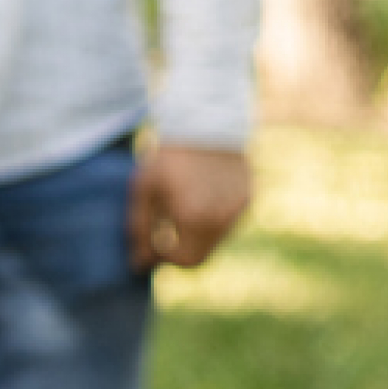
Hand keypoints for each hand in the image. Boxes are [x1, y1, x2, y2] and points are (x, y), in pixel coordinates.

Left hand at [130, 141, 251, 272]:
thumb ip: (139, 229)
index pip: (182, 261)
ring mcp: (238, 213)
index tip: (155, 235)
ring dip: (197, 234)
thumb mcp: (144, 188)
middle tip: (166, 228)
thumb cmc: (168, 156)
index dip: (164, 254)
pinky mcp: (248, 202)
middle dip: (181, 250)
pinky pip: (227, 223)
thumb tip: (138, 265)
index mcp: (194, 218)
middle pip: (202, 258)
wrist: (205, 123)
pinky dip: (212, 219)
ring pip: (215, 242)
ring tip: (184, 202)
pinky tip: (202, 192)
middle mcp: (221, 221)